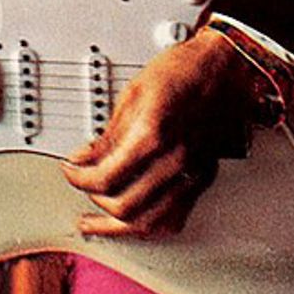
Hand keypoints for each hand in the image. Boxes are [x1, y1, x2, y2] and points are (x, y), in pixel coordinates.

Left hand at [61, 26, 258, 236]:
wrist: (224, 66)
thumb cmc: (182, 69)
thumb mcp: (133, 92)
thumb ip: (108, 133)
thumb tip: (84, 158)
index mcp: (154, 135)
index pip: (105, 178)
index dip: (79, 177)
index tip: (70, 169)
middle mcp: (175, 162)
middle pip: (124, 207)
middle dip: (94, 199)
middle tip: (81, 183)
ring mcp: (192, 174)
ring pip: (149, 223)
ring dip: (117, 225)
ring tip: (96, 220)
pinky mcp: (203, 179)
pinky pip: (173, 219)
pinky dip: (148, 226)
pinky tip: (132, 221)